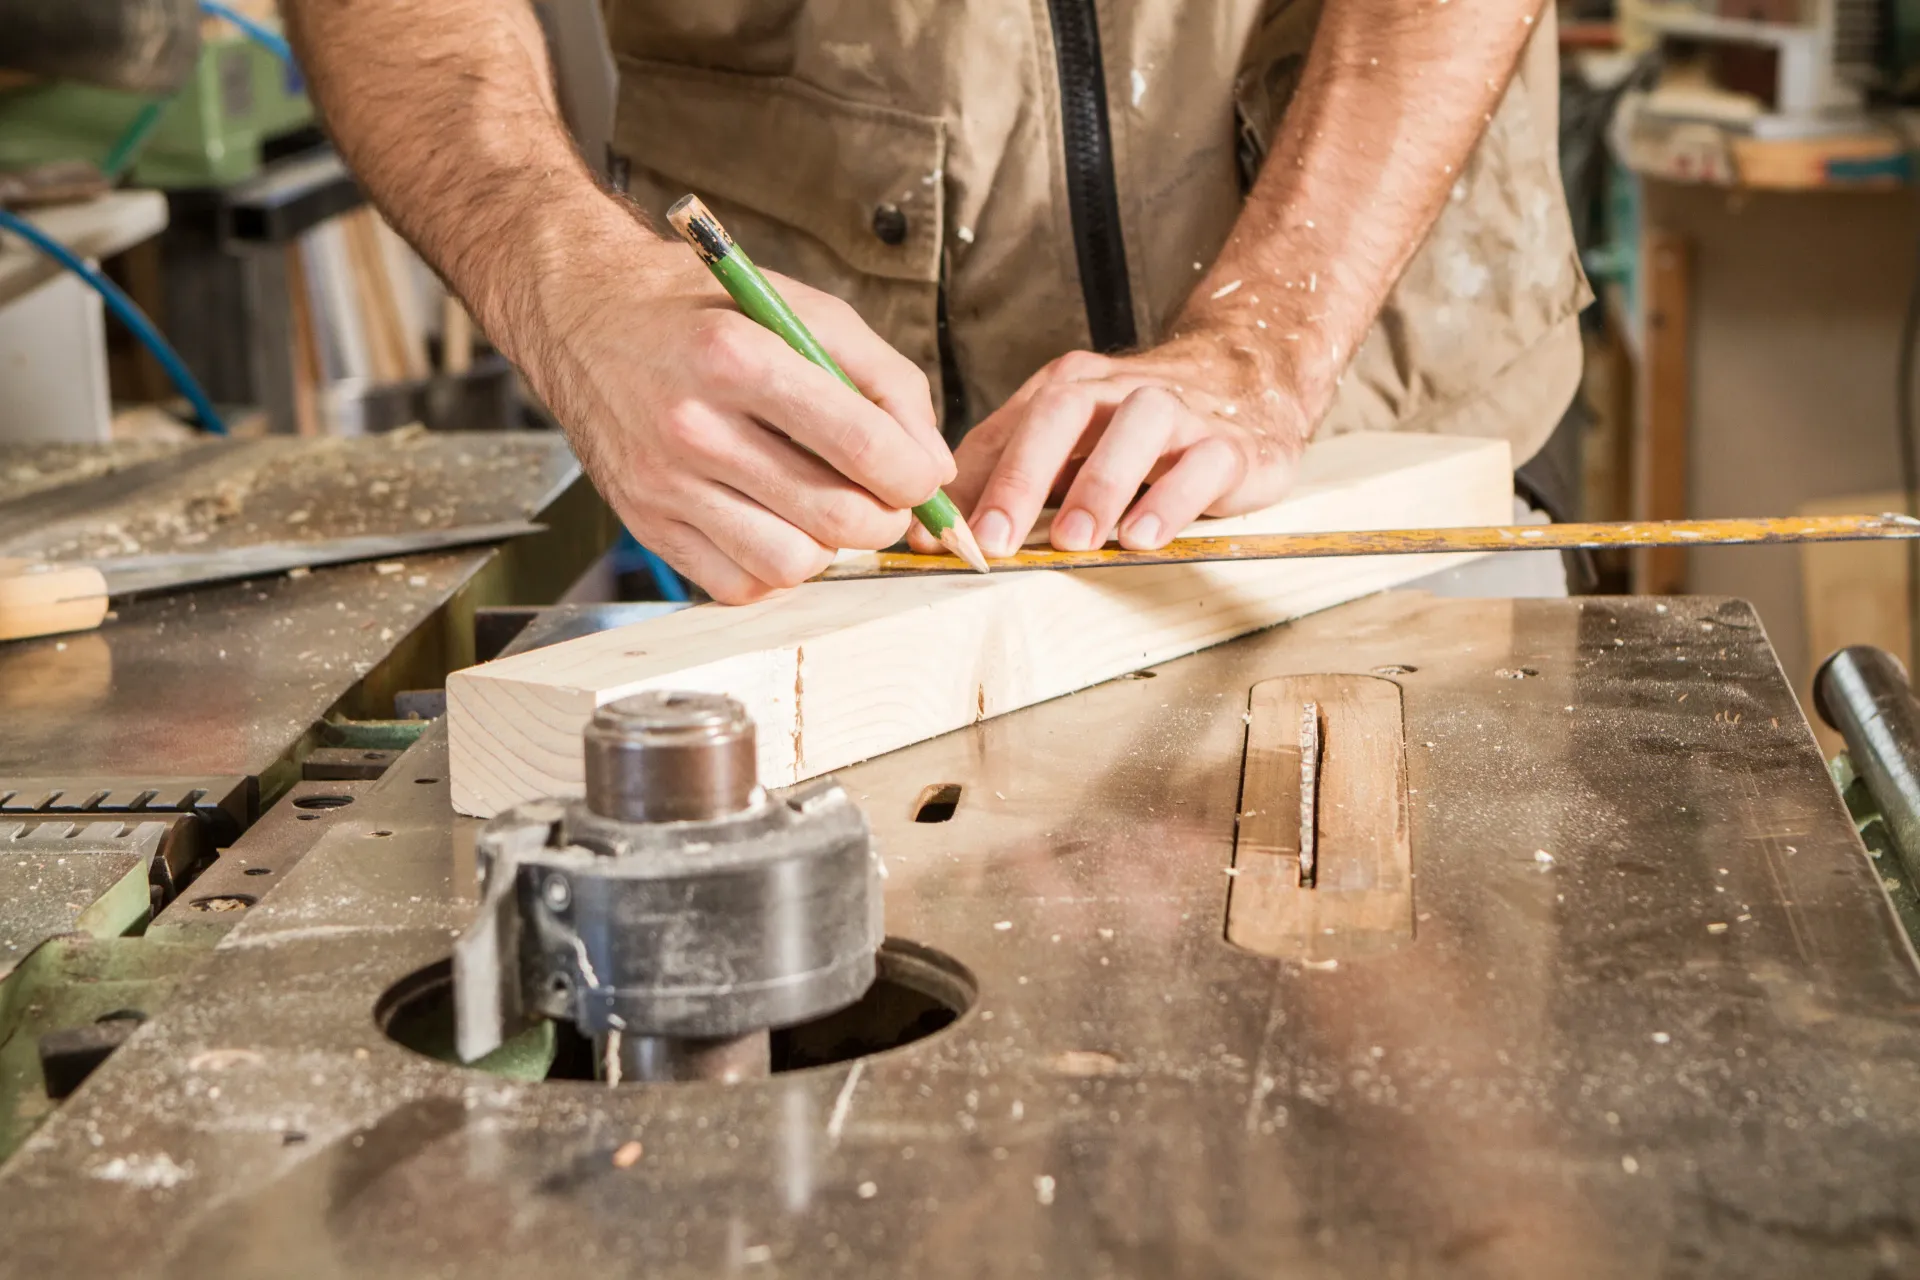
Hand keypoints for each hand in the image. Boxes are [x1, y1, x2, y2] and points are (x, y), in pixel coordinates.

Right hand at [518, 212, 953, 603]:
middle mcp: (695, 427)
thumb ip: (884, 380)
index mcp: (740, 359)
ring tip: (821, 505)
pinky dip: (775, 568)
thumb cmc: (699, 308)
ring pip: (792, 564)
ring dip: (829, 547)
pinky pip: (739, 585)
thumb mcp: (802, 308)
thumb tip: (933, 465)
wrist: (582, 313)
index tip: (920, 476)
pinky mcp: (646, 524)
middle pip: (835, 518)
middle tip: (883, 497)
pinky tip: (775, 523)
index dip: (915, 476)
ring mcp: (665, 484)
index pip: (863, 447)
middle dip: (884, 517)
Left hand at [910, 333, 1307, 557]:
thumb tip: (930, 535)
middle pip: (1062, 411)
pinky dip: (1171, 501)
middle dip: (1021, 477)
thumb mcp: (1069, 449)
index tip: (937, 538)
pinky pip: (1203, 464)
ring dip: (1101, 484)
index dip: (969, 485)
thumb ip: (1005, 482)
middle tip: (995, 540)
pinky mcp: (1231, 445)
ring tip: (1074, 540)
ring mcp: (1179, 412)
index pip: (1008, 429)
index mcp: (1068, 388)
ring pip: (1138, 426)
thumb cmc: (1138, 433)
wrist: (1250, 381)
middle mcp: (1118, 391)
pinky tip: (1142, 537)